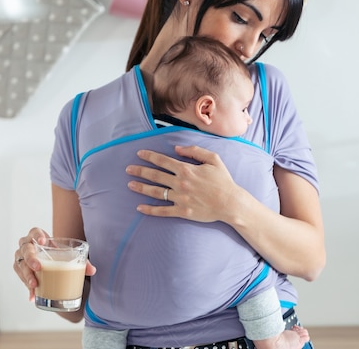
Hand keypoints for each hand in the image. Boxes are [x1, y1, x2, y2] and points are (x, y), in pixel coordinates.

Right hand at [13, 228, 96, 300]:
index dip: (36, 235)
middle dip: (30, 259)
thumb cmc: (58, 255)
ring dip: (26, 275)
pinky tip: (33, 295)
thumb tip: (92, 270)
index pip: (34, 232)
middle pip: (25, 249)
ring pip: (20, 264)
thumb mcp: (68, 255)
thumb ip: (81, 261)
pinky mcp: (20, 270)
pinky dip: (27, 287)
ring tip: (34, 285)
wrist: (50, 261)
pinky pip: (21, 277)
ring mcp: (21, 258)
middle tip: (38, 268)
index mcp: (39, 237)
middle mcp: (27, 246)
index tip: (42, 241)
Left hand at [126, 145, 243, 223]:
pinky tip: (140, 207)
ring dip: (141, 187)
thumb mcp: (213, 159)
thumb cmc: (223, 180)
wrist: (230, 202)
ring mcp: (180, 198)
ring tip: (130, 184)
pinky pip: (163, 211)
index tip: (139, 154)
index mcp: (187, 169)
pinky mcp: (182, 211)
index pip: (163, 161)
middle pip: (155, 175)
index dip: (150, 156)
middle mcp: (180, 183)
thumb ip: (194, 151)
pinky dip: (150, 210)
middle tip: (128, 169)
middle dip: (140, 171)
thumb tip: (177, 148)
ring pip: (156, 192)